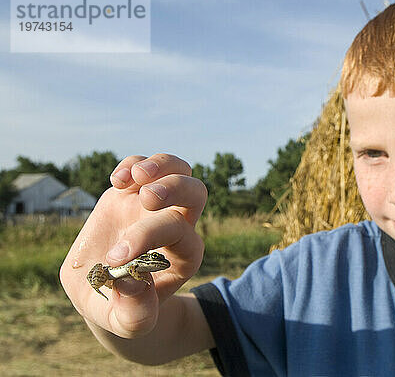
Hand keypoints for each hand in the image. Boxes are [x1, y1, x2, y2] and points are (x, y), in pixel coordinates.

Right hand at [60, 154, 206, 338]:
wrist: (107, 295)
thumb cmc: (121, 309)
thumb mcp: (125, 322)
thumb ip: (134, 313)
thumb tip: (133, 281)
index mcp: (183, 257)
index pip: (182, 237)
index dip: (151, 238)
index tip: (117, 255)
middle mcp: (177, 227)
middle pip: (196, 194)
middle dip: (176, 189)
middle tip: (147, 198)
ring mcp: (156, 207)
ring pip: (180, 170)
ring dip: (162, 165)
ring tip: (135, 178)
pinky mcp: (132, 195)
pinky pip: (144, 166)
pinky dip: (133, 163)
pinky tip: (116, 180)